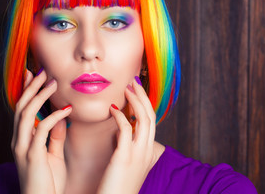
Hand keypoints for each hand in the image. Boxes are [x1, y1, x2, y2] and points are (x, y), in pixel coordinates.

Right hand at [11, 69, 71, 193]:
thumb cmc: (48, 182)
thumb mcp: (52, 155)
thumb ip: (55, 137)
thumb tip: (60, 118)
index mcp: (24, 140)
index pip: (23, 110)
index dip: (27, 91)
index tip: (35, 75)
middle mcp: (20, 141)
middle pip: (21, 107)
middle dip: (31, 87)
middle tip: (42, 71)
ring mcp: (24, 148)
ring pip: (27, 114)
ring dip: (40, 96)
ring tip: (53, 82)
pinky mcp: (33, 155)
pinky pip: (42, 130)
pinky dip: (53, 116)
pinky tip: (66, 109)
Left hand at [97, 78, 156, 193]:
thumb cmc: (116, 188)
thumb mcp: (127, 165)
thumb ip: (126, 147)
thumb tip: (121, 132)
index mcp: (148, 152)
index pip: (151, 122)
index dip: (145, 104)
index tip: (137, 92)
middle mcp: (147, 151)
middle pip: (151, 116)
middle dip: (143, 96)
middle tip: (134, 82)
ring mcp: (138, 154)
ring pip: (144, 119)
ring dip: (136, 101)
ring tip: (127, 88)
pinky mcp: (125, 157)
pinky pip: (126, 129)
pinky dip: (121, 115)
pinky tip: (113, 108)